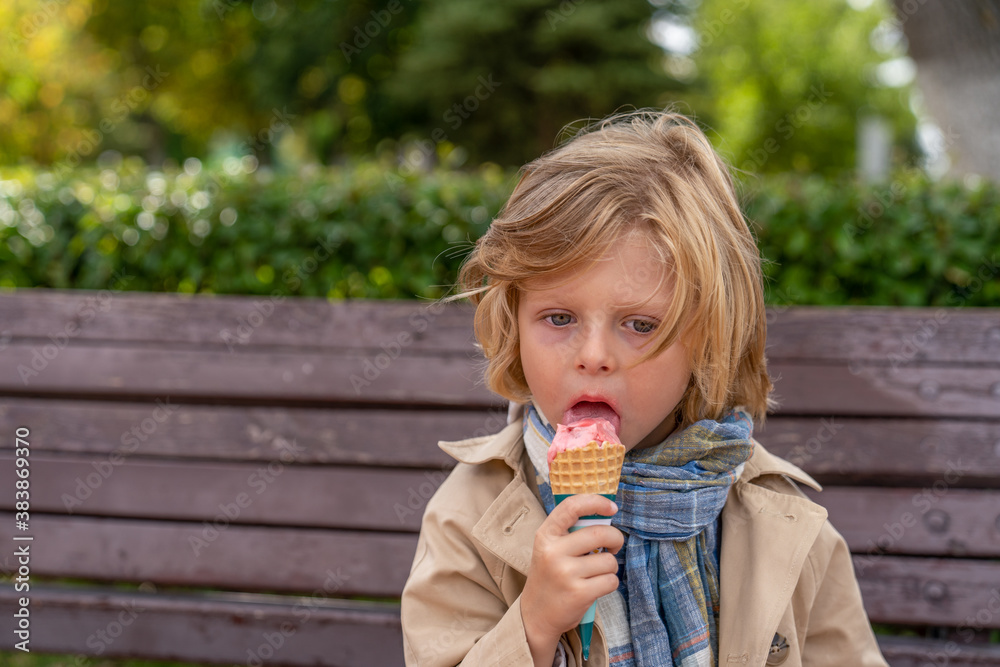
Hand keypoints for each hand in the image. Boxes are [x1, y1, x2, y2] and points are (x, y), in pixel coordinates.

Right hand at [520, 494, 622, 666]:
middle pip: (600, 533)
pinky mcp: (579, 593)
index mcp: (546, 536)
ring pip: (609, 560)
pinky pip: (611, 580)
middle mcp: (553, 552)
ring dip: (610, 566)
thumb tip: (605, 515)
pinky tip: (595, 587)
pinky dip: (609, 583)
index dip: (596, 502)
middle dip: (615, 538)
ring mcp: (566, 573)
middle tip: (613, 545)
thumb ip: (570, 532)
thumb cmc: (549, 577)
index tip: (611, 507)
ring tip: (596, 572)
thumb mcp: (549, 548)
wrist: (536, 615)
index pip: (571, 507)